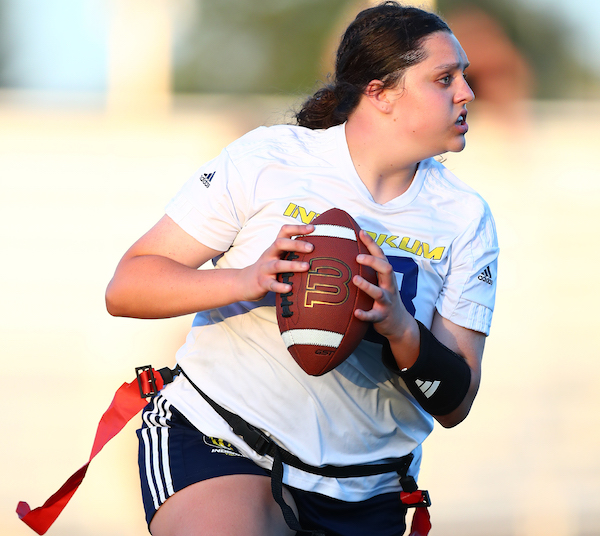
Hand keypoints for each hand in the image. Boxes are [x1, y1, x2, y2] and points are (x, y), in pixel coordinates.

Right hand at [239, 224, 313, 300]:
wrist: (245, 282)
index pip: (284, 231)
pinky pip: (272, 284)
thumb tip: (319, 246)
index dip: (298, 228)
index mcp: (275, 247)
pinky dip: (280, 286)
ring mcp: (265, 269)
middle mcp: (269, 255)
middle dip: (296, 244)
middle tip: (311, 248)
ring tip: (306, 267)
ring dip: (292, 265)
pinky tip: (290, 288)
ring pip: (277, 265)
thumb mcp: (278, 255)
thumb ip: (292, 250)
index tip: (312, 228)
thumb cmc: (269, 267)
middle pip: (280, 244)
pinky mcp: (263, 283)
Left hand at [352, 230, 417, 345]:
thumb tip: (349, 251)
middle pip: (386, 269)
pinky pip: (373, 316)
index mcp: (386, 276)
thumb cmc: (384, 298)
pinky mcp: (382, 317)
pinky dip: (365, 314)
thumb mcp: (380, 282)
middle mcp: (388, 286)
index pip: (381, 256)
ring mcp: (386, 302)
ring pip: (378, 293)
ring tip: (354, 280)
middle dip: (373, 261)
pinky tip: (355, 313)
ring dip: (367, 286)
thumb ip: (369, 270)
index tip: (360, 232)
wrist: (399, 323)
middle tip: (357, 257)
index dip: (372, 243)